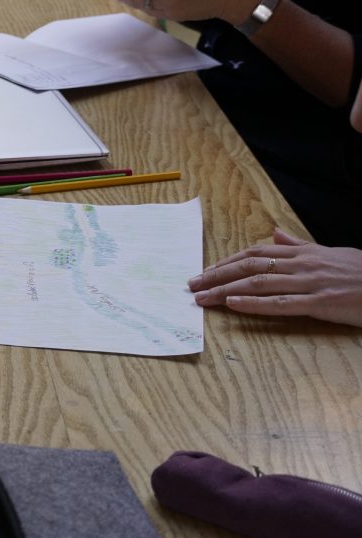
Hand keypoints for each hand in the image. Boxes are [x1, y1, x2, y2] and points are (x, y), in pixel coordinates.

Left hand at [188, 229, 361, 327]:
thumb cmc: (361, 270)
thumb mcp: (329, 251)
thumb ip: (299, 244)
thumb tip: (276, 233)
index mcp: (302, 252)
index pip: (255, 252)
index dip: (227, 261)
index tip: (206, 271)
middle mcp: (301, 264)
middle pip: (250, 265)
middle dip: (217, 275)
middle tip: (192, 285)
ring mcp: (309, 283)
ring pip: (258, 282)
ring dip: (226, 290)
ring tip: (203, 297)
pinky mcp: (320, 303)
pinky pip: (280, 302)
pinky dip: (254, 302)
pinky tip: (233, 303)